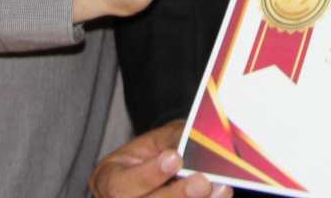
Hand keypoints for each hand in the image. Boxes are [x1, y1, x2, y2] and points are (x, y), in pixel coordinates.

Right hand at [90, 121, 229, 197]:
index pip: (123, 184)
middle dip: (177, 195)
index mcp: (109, 181)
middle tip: (203, 182)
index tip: (174, 158)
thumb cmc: (155, 152)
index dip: (150, 174)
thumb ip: (174, 140)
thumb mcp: (158, 139)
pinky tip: (219, 197)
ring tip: (221, 190)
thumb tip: (194, 145)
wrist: (157, 168)